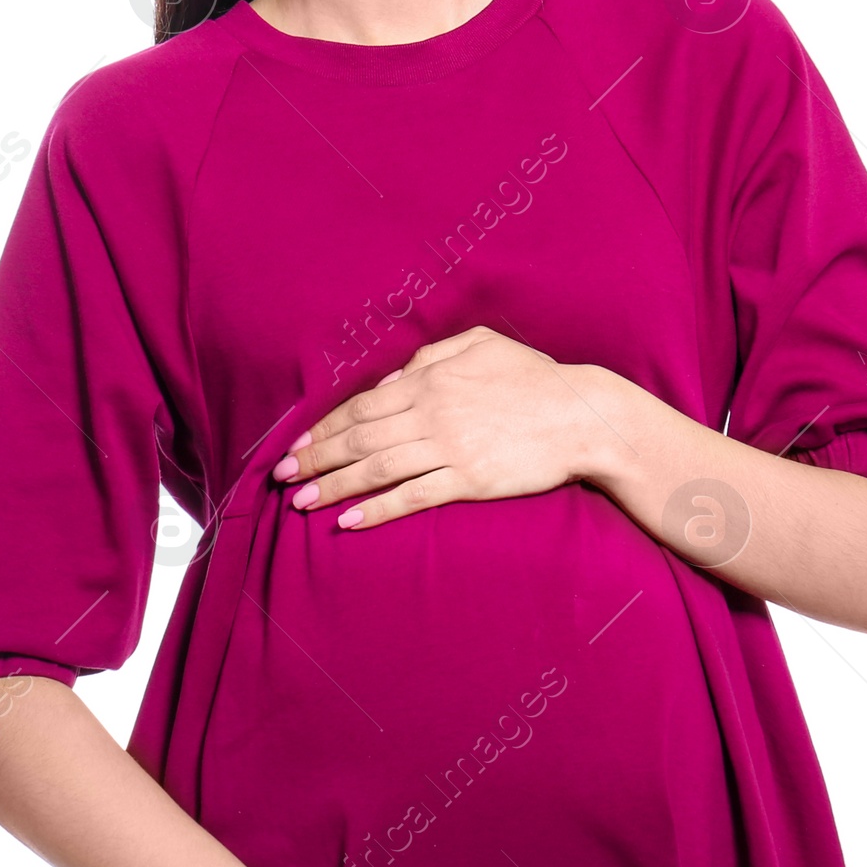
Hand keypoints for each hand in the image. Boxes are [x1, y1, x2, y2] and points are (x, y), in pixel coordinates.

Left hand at [272, 326, 612, 528]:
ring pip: (377, 468)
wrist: (582, 415)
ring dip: (334, 486)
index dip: (325, 428)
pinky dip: (378, 509)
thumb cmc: (534, 378)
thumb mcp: (482, 345)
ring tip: (302, 503)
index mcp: (429, 379)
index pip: (362, 405)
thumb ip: (433, 356)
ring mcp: (449, 447)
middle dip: (316, 458)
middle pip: (360, 437)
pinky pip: (413, 496)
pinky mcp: (469, 479)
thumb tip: (394, 375)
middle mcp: (431, 412)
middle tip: (283, 478)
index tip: (297, 446)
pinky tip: (350, 521)